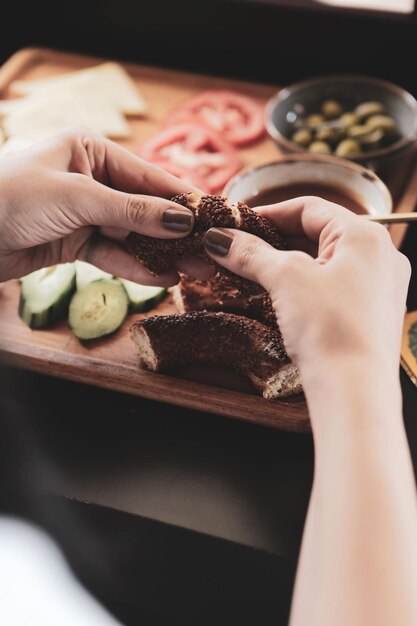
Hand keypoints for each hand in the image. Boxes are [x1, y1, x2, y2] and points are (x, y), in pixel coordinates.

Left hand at [0, 127, 210, 284]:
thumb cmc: (11, 197)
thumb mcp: (77, 198)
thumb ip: (131, 211)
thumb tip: (182, 220)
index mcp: (91, 150)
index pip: (149, 176)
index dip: (183, 199)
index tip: (215, 217)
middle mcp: (92, 178)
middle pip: (145, 208)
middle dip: (177, 233)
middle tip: (210, 252)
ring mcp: (85, 213)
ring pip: (133, 235)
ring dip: (162, 254)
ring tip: (195, 271)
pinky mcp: (76, 242)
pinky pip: (113, 255)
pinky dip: (135, 267)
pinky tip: (162, 278)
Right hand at [203, 196, 410, 377]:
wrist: (355, 390)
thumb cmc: (330, 328)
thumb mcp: (285, 280)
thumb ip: (251, 253)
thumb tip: (220, 238)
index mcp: (365, 235)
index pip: (309, 207)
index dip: (268, 213)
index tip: (237, 224)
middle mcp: (380, 254)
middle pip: (318, 233)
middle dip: (275, 240)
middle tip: (239, 248)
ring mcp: (379, 285)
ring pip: (325, 260)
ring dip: (288, 262)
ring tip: (253, 271)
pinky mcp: (372, 311)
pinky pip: (334, 284)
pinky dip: (305, 283)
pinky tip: (281, 294)